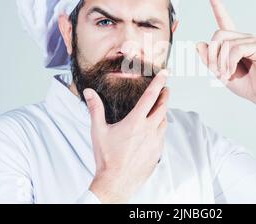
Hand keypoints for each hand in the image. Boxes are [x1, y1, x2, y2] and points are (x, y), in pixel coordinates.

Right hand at [84, 70, 168, 202]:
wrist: (116, 183)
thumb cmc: (106, 158)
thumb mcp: (98, 131)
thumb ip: (95, 109)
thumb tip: (89, 92)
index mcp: (135, 122)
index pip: (150, 97)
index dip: (159, 82)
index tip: (165, 73)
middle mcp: (149, 130)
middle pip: (163, 107)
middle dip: (165, 95)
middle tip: (165, 89)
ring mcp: (155, 142)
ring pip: (164, 122)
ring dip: (163, 112)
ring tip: (159, 108)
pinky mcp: (157, 153)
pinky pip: (162, 136)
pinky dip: (160, 128)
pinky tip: (154, 129)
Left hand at [197, 0, 255, 105]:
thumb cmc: (246, 85)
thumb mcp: (221, 73)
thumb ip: (209, 60)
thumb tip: (199, 43)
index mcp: (235, 42)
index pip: (224, 19)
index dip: (217, 4)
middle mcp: (244, 37)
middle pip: (217, 35)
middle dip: (211, 55)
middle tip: (216, 72)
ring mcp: (253, 40)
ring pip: (225, 43)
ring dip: (220, 62)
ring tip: (226, 75)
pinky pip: (236, 49)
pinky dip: (229, 63)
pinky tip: (232, 72)